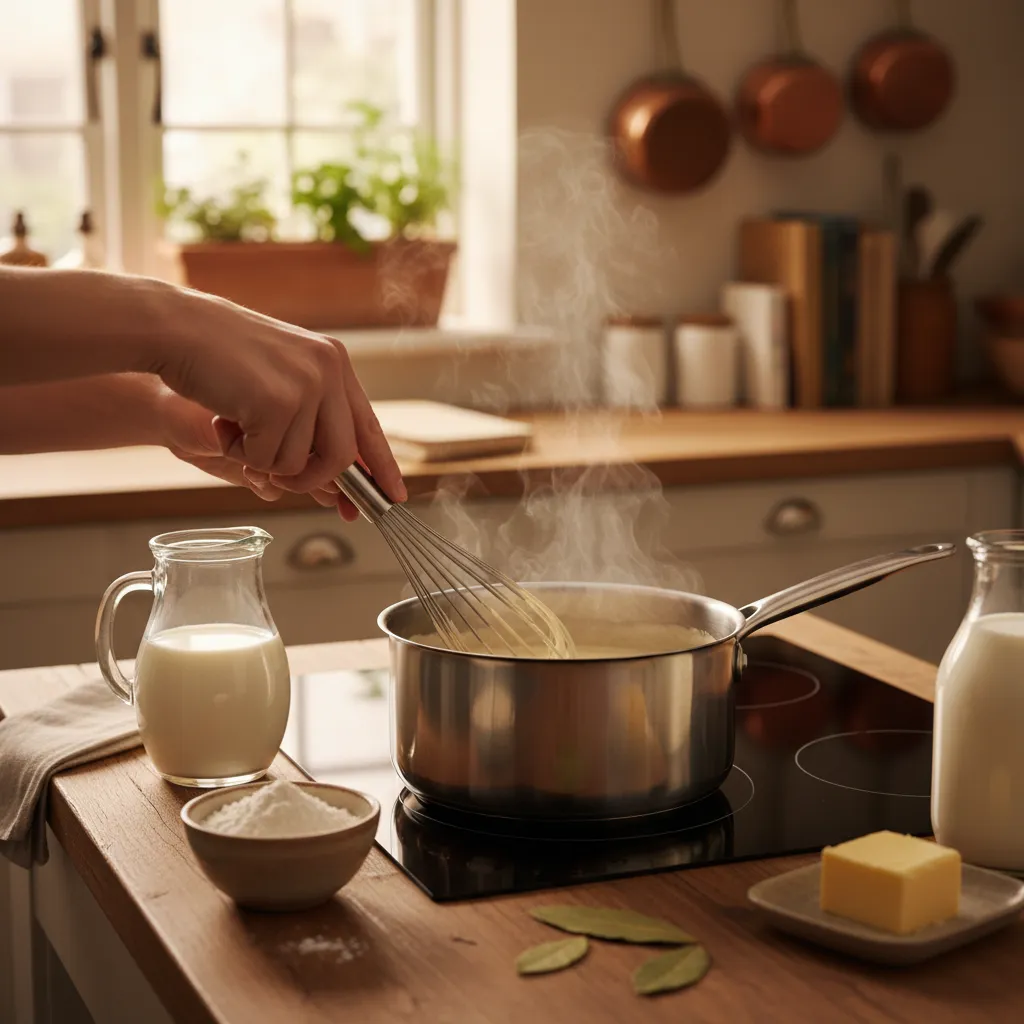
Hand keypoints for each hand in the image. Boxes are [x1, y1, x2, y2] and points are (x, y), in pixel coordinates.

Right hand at [149, 285, 405, 503]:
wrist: (175, 328)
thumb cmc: (218, 356)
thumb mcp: (280, 377)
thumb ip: (311, 416)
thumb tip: (338, 476)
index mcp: (334, 362)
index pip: (368, 426)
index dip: (382, 466)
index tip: (395, 496)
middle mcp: (328, 371)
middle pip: (341, 458)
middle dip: (310, 480)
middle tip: (277, 478)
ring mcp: (305, 386)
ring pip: (299, 465)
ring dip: (262, 461)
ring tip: (237, 424)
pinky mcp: (277, 403)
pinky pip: (266, 462)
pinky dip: (239, 453)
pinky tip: (224, 419)